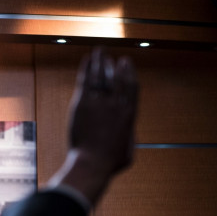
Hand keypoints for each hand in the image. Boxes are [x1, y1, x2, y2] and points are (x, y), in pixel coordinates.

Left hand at [50, 47, 138, 204]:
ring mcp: (100, 102)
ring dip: (101, 61)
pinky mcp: (84, 103)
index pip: (132, 88)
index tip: (127, 65)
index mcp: (130, 114)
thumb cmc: (109, 163)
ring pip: (102, 75)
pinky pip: (87, 80)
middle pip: (117, 78)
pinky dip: (88, 68)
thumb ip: (130, 140)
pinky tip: (88, 60)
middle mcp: (117, 104)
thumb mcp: (128, 154)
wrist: (93, 163)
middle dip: (115, 66)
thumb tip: (130, 134)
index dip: (130, 74)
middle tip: (112, 58)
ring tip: (99, 52)